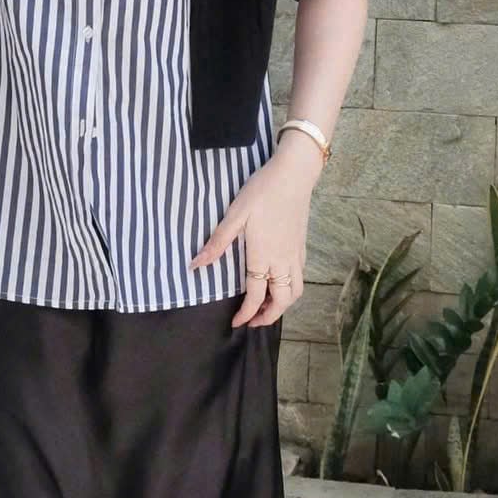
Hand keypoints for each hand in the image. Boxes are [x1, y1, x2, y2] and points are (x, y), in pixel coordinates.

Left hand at [188, 143, 318, 327]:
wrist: (293, 175)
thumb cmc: (262, 192)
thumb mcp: (234, 215)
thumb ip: (217, 243)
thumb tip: (195, 265)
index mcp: (263, 257)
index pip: (256, 297)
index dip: (246, 314)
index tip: (236, 322)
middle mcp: (283, 261)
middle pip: (282, 301)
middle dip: (268, 317)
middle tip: (252, 321)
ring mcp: (295, 255)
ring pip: (295, 292)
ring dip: (282, 305)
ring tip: (266, 306)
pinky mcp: (302, 247)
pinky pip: (300, 278)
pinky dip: (290, 289)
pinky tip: (278, 282)